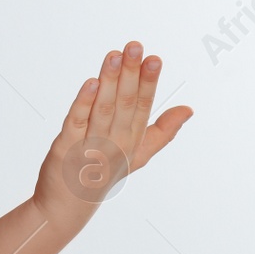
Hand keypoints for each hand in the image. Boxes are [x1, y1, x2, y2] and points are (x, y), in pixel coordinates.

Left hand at [33, 40, 193, 233]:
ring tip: (114, 55)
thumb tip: (188, 109)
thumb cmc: (103, 175)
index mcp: (132, 143)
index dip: (149, 82)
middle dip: (131, 74)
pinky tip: (90, 82)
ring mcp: (90, 147)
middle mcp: (115, 144)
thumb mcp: (137, 156)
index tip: (155, 58)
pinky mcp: (65, 149)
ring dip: (109, 80)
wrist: (68, 207)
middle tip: (135, 46)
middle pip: (125, 104)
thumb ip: (162, 132)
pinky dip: (83, 102)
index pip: (143, 107)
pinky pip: (76, 122)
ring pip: (103, 109)